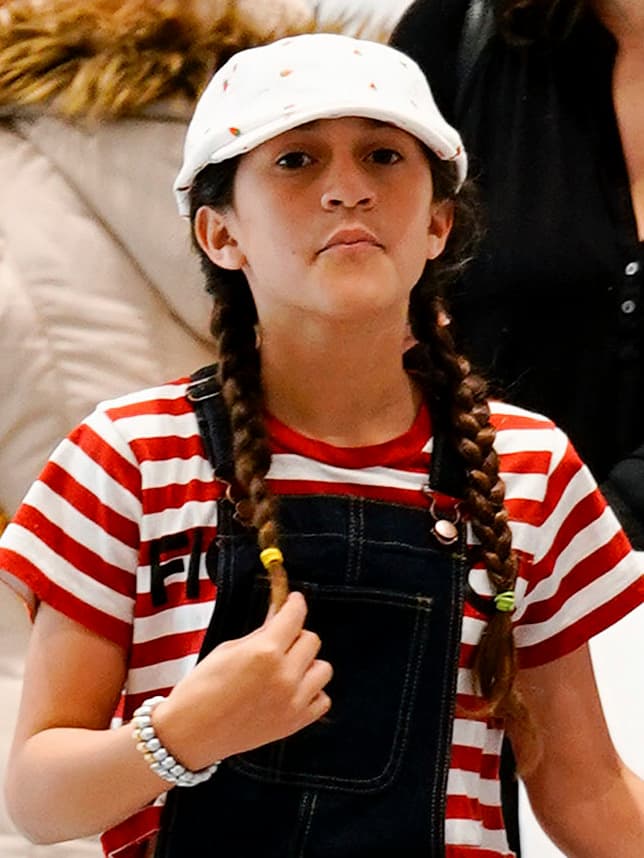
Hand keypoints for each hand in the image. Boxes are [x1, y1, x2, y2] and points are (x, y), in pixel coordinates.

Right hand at [152, 591, 331, 770]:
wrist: (190, 734)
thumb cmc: (201, 691)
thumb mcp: (227, 649)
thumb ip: (259, 634)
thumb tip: (277, 618)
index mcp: (265, 652)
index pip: (295, 616)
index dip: (295, 604)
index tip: (294, 601)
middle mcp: (284, 675)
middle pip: (312, 640)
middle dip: (297, 635)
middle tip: (282, 639)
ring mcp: (293, 701)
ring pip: (323, 669)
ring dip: (308, 664)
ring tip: (288, 667)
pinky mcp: (295, 723)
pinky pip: (322, 700)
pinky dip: (312, 693)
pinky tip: (294, 690)